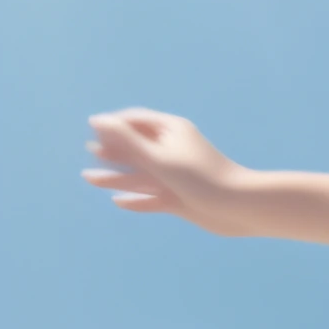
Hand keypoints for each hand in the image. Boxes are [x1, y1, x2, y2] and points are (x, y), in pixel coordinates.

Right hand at [84, 111, 252, 234]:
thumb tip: (97, 121)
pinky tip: (118, 202)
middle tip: (90, 150)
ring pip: (141, 175)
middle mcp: (174, 151)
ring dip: (115, 176)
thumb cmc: (201, 177)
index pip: (137, 120)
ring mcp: (177, 176)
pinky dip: (136, 200)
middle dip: (113, 150)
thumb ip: (126, 140)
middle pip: (137, 148)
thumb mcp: (159, 156)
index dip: (114, 124)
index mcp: (172, 131)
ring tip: (88, 178)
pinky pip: (152, 198)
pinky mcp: (182, 200)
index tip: (93, 128)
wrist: (239, 207)